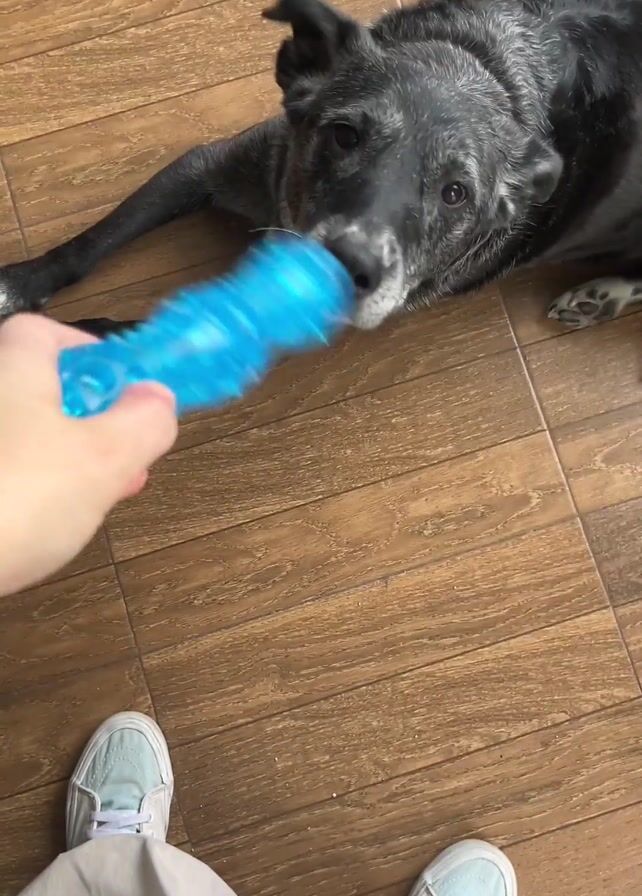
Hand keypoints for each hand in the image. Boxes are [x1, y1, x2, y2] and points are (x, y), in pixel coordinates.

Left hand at [0, 314, 177, 595]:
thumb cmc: (16, 499)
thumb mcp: (103, 460)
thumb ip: (142, 423)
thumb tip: (157, 398)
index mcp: (11, 368)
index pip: (46, 333)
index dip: (93, 356)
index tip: (129, 394)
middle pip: (37, 387)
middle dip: (87, 419)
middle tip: (122, 458)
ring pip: (21, 435)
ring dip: (61, 457)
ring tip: (95, 498)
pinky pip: (3, 470)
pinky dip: (24, 485)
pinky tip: (43, 524)